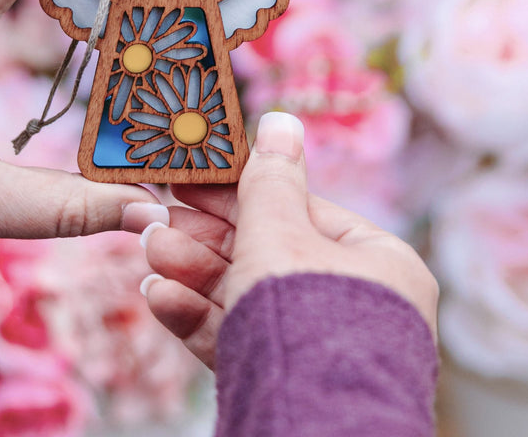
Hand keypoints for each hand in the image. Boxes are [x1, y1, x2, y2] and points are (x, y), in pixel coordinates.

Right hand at [141, 112, 438, 368]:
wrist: (308, 430)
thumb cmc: (308, 321)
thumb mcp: (281, 234)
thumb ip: (271, 180)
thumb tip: (282, 121)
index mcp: (377, 263)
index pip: (299, 211)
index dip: (238, 192)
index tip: (192, 181)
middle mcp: (354, 306)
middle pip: (266, 255)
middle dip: (204, 237)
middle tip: (159, 217)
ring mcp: (319, 348)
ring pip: (246, 297)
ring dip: (192, 272)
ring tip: (150, 249)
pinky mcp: (286, 380)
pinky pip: (241, 337)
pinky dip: (198, 316)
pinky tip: (158, 294)